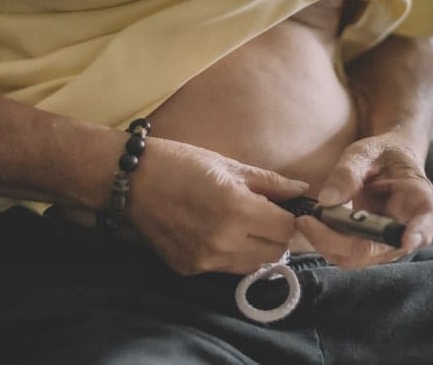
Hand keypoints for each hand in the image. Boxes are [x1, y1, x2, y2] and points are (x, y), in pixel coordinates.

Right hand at [124, 137, 306, 275]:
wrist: (129, 180)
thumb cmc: (180, 163)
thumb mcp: (229, 165)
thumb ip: (270, 183)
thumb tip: (303, 190)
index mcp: (236, 209)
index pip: (287, 228)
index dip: (291, 216)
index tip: (285, 206)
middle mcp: (222, 241)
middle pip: (275, 252)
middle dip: (277, 234)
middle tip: (267, 214)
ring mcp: (204, 260)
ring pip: (253, 266)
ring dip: (257, 248)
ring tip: (245, 224)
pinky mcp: (189, 269)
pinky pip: (225, 269)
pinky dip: (232, 254)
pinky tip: (219, 232)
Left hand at [294, 132, 432, 267]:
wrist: (385, 162)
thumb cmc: (382, 154)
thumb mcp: (366, 151)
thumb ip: (349, 171)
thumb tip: (328, 201)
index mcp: (419, 196)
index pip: (430, 217)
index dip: (421, 231)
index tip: (408, 240)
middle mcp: (408, 227)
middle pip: (380, 247)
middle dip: (340, 241)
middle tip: (308, 221)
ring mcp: (389, 243)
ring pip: (359, 257)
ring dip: (328, 243)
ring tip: (306, 220)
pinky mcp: (370, 248)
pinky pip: (347, 255)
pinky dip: (326, 243)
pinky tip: (313, 225)